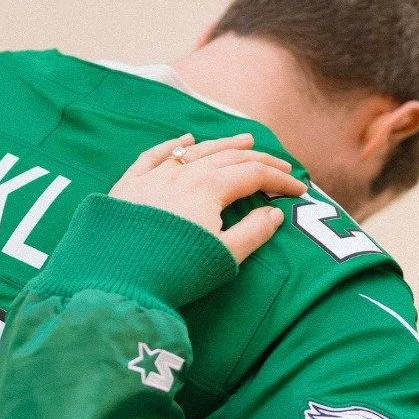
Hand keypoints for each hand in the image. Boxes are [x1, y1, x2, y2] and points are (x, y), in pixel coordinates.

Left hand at [110, 133, 306, 262]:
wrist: (118, 277)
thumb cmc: (175, 271)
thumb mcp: (222, 257)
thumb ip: (252, 233)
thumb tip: (274, 215)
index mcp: (210, 188)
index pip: (253, 175)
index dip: (279, 181)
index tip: (299, 189)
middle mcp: (183, 174)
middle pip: (228, 157)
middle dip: (259, 159)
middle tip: (280, 164)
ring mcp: (154, 176)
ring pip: (195, 151)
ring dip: (223, 144)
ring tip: (243, 140)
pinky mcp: (129, 185)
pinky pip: (155, 156)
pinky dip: (174, 146)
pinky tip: (185, 141)